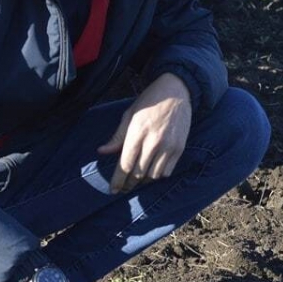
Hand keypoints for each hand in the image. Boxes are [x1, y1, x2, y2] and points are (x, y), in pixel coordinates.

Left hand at [97, 72, 191, 193]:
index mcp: (137, 133)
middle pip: (138, 173)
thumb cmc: (149, 102)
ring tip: (136, 179)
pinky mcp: (179, 149)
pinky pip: (166, 172)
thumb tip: (102, 151)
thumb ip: (117, 136)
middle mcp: (153, 142)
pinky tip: (151, 172)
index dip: (118, 180)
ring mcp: (168, 146)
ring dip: (143, 181)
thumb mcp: (129, 115)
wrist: (177, 91)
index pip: (125, 164)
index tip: (113, 190)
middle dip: (128, 184)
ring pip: (153, 176)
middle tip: (123, 188)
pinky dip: (157, 175)